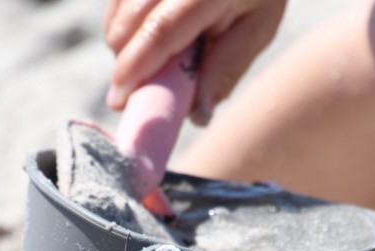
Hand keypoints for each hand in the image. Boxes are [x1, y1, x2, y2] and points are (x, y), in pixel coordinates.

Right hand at [105, 0, 286, 123]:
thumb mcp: (257, 29)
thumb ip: (226, 69)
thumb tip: (198, 116)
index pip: (161, 31)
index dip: (135, 69)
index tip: (119, 101)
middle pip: (130, 20)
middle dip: (125, 62)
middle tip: (135, 88)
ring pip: (117, 8)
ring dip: (122, 43)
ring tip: (147, 58)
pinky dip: (122, 21)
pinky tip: (142, 33)